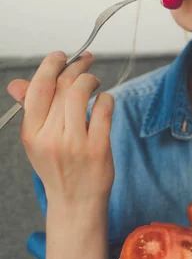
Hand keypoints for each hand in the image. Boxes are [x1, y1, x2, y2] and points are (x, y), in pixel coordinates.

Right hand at [7, 51, 114, 205]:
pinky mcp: (99, 148)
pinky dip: (106, 99)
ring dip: (91, 80)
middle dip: (76, 67)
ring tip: (94, 81)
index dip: (51, 66)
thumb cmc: (58, 168)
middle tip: (85, 62)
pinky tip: (104, 100)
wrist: (76, 203)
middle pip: (63, 87)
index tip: (61, 56)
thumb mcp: (37, 142)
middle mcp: (51, 137)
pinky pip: (103, 110)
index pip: (38, 88)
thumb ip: (32, 111)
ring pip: (82, 94)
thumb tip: (17, 84)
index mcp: (32, 133)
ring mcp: (76, 143)